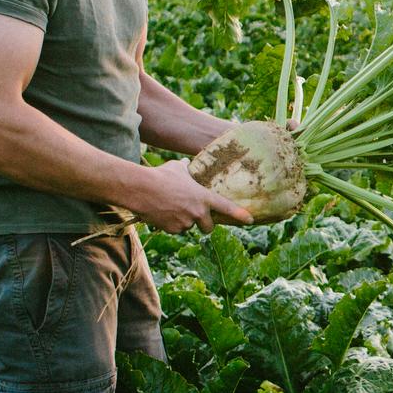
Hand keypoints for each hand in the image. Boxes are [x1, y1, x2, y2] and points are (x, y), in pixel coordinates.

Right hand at [128, 158, 253, 233]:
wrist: (141, 189)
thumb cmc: (160, 175)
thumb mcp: (177, 168)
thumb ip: (186, 169)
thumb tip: (187, 162)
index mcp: (204, 197)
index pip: (227, 208)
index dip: (240, 215)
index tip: (251, 220)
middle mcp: (198, 212)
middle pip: (209, 227)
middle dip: (205, 225)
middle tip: (199, 219)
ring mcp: (186, 222)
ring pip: (189, 227)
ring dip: (184, 222)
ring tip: (171, 208)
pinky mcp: (172, 229)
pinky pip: (175, 230)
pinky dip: (171, 225)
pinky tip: (162, 213)